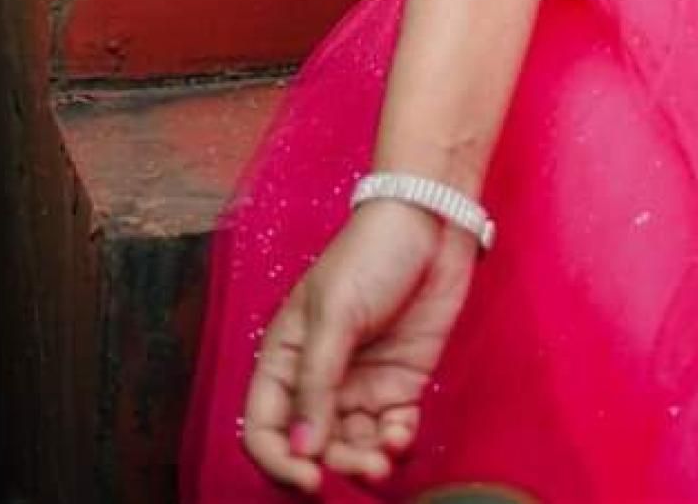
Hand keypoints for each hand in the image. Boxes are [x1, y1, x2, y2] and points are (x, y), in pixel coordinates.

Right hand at [242, 196, 479, 490]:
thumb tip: (302, 448)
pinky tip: (403, 435)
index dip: (279, 460)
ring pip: (352, 447)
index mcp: (287, 357)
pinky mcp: (400, 383)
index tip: (308, 476)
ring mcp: (361, 383)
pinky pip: (390, 433)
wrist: (432, 221)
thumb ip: (317, 382)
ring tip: (386, 458)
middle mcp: (320, 379)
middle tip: (363, 466)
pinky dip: (395, 445)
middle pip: (312, 447)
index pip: (265, 427)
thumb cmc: (372, 251)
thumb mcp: (335, 313)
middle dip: (335, 465)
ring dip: (366, 462)